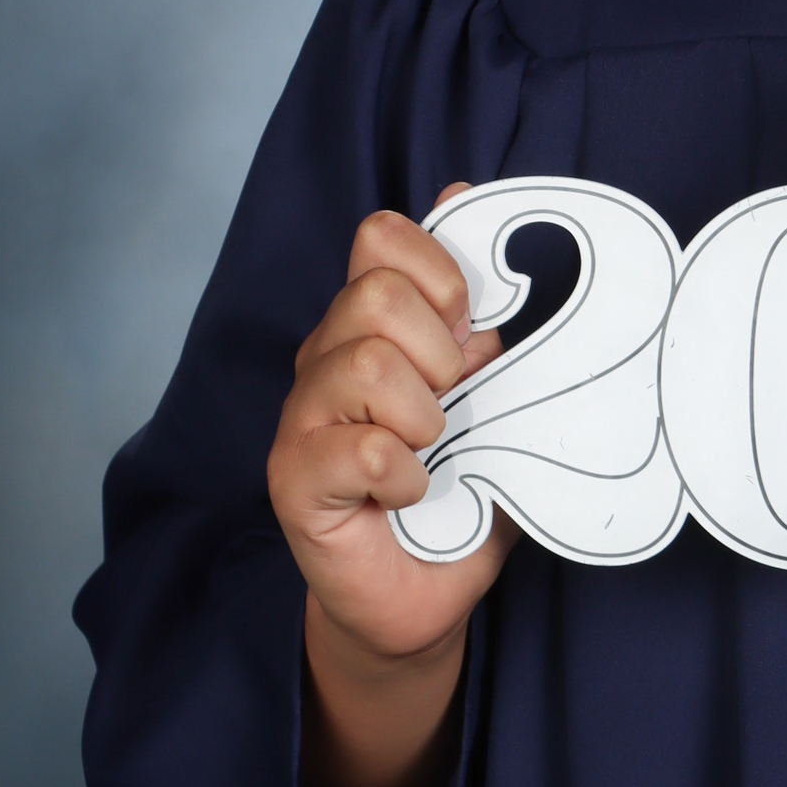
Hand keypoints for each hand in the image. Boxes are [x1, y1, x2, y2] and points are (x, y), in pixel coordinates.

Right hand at [268, 187, 516, 786]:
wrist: (424, 591)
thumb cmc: (460, 488)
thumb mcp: (493, 391)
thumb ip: (478, 311)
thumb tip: (464, 195)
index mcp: (370, 325)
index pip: (381, 238)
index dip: (438, 273)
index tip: (467, 330)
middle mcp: (326, 360)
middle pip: (375, 297)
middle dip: (437, 354)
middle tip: (448, 409)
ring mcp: (303, 419)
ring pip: (366, 365)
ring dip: (423, 418)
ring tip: (428, 453)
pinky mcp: (294, 480)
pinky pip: (360, 447)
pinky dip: (403, 473)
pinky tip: (407, 493)